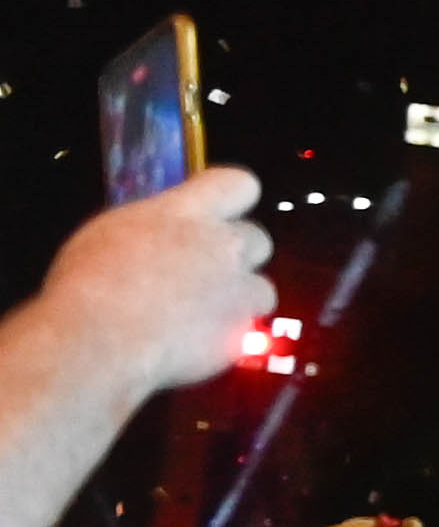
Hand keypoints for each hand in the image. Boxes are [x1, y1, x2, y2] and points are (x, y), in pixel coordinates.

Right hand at [16, 170, 272, 402]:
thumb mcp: (109, 233)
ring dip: (240, 299)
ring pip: (263, 288)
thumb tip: (161, 232)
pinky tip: (197, 342)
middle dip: (236, 254)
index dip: (233, 199)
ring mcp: (236, 289)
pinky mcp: (241, 333)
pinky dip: (231, 337)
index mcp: (183, 212)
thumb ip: (151, 226)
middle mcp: (219, 244)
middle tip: (204, 271)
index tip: (218, 212)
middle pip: (257, 238)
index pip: (238, 184)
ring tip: (200, 313)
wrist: (99, 341)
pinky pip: (249, 332)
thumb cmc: (87, 288)